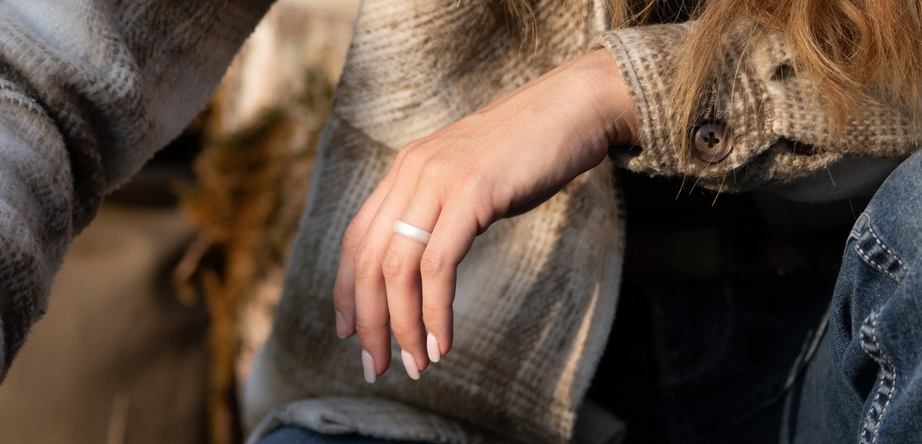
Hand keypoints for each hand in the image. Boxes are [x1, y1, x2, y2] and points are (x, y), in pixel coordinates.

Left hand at [333, 49, 636, 379]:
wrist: (575, 108)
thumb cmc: (531, 151)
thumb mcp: (471, 179)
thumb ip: (442, 209)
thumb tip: (426, 264)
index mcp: (405, 170)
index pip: (356, 238)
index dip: (346, 290)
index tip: (349, 332)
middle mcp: (411, 172)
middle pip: (369, 260)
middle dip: (368, 322)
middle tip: (375, 367)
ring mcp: (438, 180)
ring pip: (398, 268)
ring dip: (402, 326)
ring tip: (415, 364)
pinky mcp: (471, 193)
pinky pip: (438, 266)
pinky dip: (435, 312)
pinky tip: (443, 341)